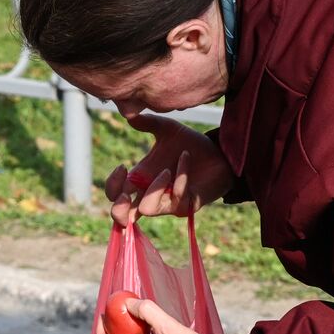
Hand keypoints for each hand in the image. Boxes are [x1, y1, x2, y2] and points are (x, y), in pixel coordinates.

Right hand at [104, 113, 234, 225]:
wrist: (219, 153)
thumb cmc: (191, 145)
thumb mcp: (168, 130)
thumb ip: (148, 123)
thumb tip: (129, 115)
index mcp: (142, 179)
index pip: (116, 195)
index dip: (113, 186)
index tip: (123, 166)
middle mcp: (152, 194)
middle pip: (124, 217)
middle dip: (119, 208)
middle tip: (128, 191)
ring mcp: (169, 203)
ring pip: (148, 209)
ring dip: (154, 187)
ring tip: (168, 169)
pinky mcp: (187, 205)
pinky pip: (178, 197)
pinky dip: (181, 175)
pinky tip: (186, 157)